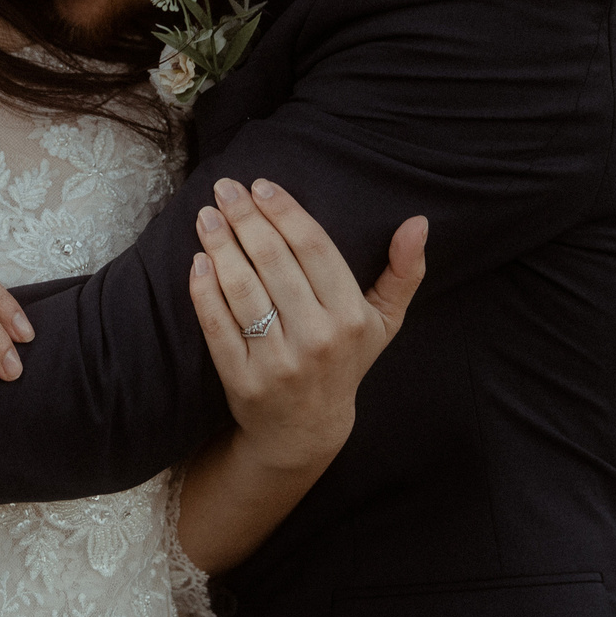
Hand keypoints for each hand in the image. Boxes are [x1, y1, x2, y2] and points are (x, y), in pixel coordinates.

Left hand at [190, 178, 426, 472]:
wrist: (306, 431)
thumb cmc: (345, 361)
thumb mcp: (383, 321)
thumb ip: (404, 272)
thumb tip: (418, 222)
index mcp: (351, 317)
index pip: (315, 249)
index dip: (285, 212)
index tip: (260, 185)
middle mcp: (318, 338)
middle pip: (274, 261)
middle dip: (245, 218)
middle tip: (224, 189)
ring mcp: (278, 361)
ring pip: (243, 289)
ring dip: (220, 246)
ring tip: (206, 216)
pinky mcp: (242, 379)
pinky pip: (218, 326)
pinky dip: (204, 291)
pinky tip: (197, 261)